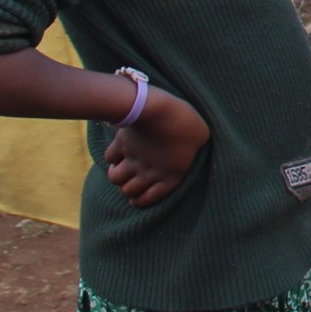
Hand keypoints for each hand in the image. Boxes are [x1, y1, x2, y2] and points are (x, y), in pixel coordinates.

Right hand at [105, 87, 209, 205]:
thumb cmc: (185, 123)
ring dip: (117, 176)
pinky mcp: (120, 145)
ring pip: (116, 179)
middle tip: (131, 182)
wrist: (157, 110)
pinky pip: (109, 159)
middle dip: (128, 189)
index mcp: (171, 175)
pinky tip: (117, 155)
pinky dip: (112, 159)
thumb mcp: (201, 137)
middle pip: (129, 191)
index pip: (150, 198)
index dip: (141, 200)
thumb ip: (196, 148)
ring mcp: (132, 160)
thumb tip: (196, 147)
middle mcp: (148, 172)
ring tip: (121, 171)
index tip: (137, 198)